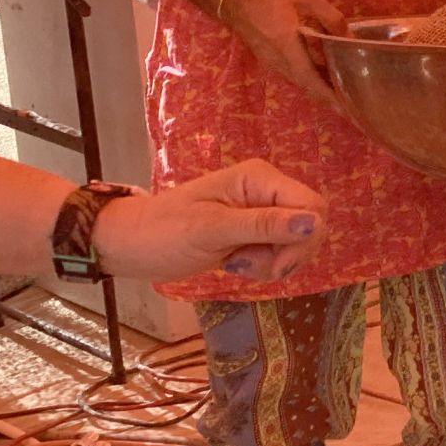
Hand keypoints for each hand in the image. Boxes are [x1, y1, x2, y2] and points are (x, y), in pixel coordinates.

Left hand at [90, 159, 327, 282]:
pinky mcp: (255, 233)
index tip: (276, 266)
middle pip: (312, 225)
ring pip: (298, 242)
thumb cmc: (163, 232)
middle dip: (289, 254)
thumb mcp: (212, 229)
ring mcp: (262, 212)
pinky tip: (234, 264)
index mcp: (260, 179)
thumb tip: (315, 223)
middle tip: (251, 267)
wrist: (130, 246)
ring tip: (235, 264)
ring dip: (273, 263)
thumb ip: (264, 226)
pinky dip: (264, 266)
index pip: (313, 206)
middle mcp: (267, 191)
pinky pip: (280, 252)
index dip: (304, 239)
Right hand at [222, 0, 346, 110]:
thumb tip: (349, 36)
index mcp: (287, 47)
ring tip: (344, 95)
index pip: (310, 80)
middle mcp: (279, 62)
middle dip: (330, 100)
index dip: (329, 96)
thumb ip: (330, 16)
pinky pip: (294, 77)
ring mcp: (273, 64)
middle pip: (307, 88)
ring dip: (320, 92)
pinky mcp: (271, 62)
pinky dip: (310, 82)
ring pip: (301, 84)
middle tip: (353, 107)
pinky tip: (325, 77)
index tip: (346, 109)